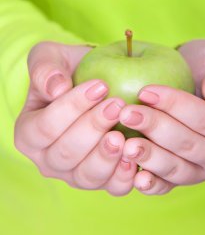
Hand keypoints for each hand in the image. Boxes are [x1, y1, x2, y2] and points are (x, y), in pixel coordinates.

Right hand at [14, 41, 136, 195]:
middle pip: (66, 154)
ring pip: (87, 176)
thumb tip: (56, 89)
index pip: (46, 126)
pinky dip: (123, 177)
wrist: (94, 85)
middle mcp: (48, 159)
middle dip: (93, 128)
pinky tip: (135, 158)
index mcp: (28, 133)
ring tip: (124, 133)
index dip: (73, 107)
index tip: (100, 86)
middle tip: (117, 105)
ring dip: (107, 156)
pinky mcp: (100, 180)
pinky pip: (111, 187)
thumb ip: (45, 69)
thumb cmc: (69, 70)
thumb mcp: (50, 57)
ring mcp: (74, 174)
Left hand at [118, 38, 204, 194]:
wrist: (192, 76)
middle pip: (190, 146)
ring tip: (125, 145)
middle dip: (156, 129)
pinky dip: (152, 185)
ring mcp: (204, 168)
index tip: (146, 90)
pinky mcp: (183, 175)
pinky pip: (169, 186)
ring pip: (178, 170)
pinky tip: (135, 178)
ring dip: (150, 158)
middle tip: (127, 114)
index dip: (177, 106)